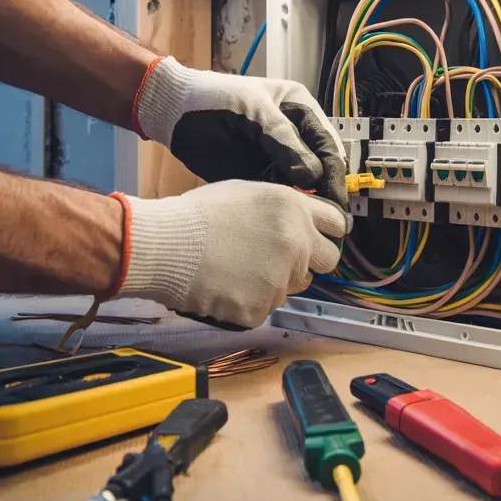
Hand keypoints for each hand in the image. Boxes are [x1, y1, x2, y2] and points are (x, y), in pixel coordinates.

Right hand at [113, 181, 346, 327]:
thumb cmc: (198, 215)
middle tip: (280, 259)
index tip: (319, 238)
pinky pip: (265, 307)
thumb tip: (301, 221)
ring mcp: (281, 278)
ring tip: (239, 269)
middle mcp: (297, 243)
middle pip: (327, 260)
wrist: (165, 246)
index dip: (326, 231)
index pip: (336, 224)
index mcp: (294, 210)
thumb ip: (283, 208)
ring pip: (294, 286)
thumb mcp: (249, 193)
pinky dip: (248, 302)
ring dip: (277, 281)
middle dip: (309, 260)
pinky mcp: (261, 308)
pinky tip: (225, 287)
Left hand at [133, 57, 347, 207]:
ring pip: (303, 185)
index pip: (327, 144)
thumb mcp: (253, 111)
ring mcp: (278, 157)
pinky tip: (283, 221)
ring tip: (306, 226)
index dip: (333, 173)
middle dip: (324, 192)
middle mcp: (295, 135)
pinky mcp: (260, 175)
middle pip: (321, 168)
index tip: (335, 200)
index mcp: (301, 110)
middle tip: (326, 221)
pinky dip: (283, 207)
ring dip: (305, 203)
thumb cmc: (213, 100)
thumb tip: (312, 176)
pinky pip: (280, 195)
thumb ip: (284, 141)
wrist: (172, 112)